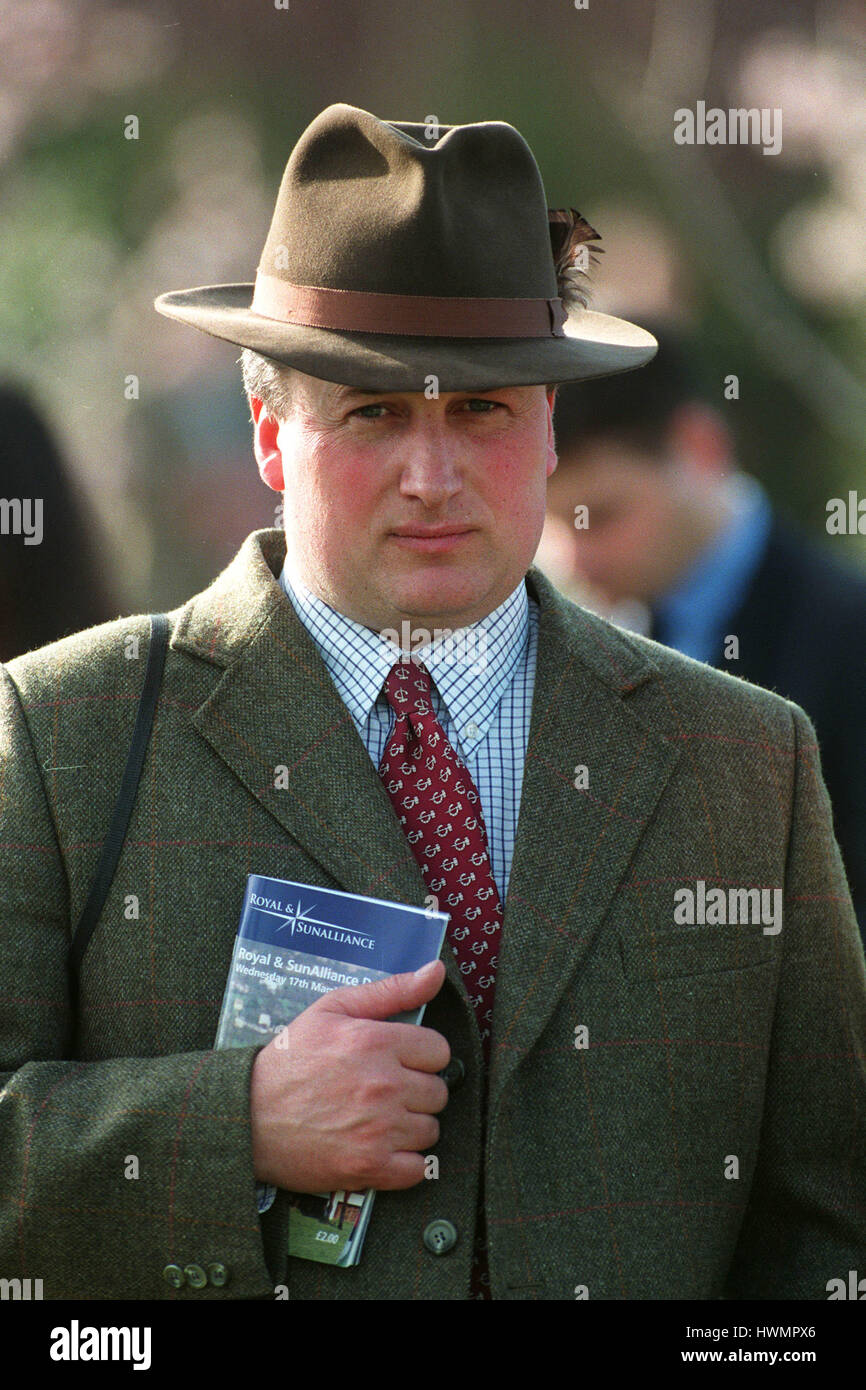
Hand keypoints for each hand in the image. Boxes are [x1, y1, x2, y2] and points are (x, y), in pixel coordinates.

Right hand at [249, 959, 449, 1193]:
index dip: (421, 1056)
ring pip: (430, 1129)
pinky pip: (417, 1168)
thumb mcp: (333, 1008)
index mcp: (376, 1042)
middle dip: (416, 1090)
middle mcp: (384, 1085)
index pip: (439, 1051)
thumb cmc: (289, 1060)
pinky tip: (381, 1147)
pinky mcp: (370, 1167)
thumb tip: (435, 971)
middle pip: (438, 1091)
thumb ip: (391, 990)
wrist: (248, 1115)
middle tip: (386, 1091)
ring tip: (380, 1118)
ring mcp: (379, 1129)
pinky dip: (404, 1162)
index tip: (402, 1062)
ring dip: (411, 1126)